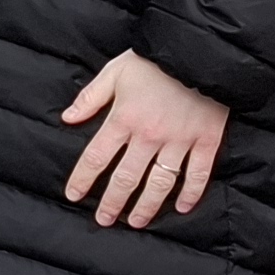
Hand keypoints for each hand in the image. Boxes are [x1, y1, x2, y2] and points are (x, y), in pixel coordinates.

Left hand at [60, 50, 229, 227]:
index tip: (73, 195)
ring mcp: (180, 140)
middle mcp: (150, 135)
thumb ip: (91, 97)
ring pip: (161, 182)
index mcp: (124, 119)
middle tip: (104, 220)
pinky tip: (181, 207)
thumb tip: (67, 118)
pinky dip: (191, 193)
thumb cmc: (156, 60)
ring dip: (147, 205)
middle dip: (113, 202)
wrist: (201, 52)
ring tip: (136, 222)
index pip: (96, 157)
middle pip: (127, 177)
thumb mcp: (115, 72)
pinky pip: (199, 173)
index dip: (83, 179)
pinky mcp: (207, 140)